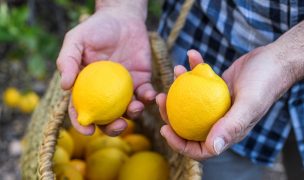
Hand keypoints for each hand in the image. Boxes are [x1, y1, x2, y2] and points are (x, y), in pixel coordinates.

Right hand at [57, 5, 155, 135]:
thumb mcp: (77, 40)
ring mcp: (124, 88)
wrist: (123, 17)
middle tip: (119, 126)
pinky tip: (149, 94)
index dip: (82, 123)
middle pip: (107, 117)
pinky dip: (147, 98)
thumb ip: (68, 60)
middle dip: (113, 128)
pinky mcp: (141, 81)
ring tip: (135, 107)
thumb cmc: (96, 28)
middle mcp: (105, 91)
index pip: (81, 109)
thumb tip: (65, 87)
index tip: (88, 130)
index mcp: (86, 86)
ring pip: (128, 110)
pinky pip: (145, 95)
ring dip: (133, 114)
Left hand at [156, 48, 292, 159]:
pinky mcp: (217, 86)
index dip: (179, 143)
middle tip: (160, 97)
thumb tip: (212, 149)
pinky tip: (192, 55)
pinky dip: (194, 68)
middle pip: (189, 124)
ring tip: (176, 70)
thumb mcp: (248, 105)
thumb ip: (231, 127)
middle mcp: (221, 120)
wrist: (276, 60)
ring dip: (179, 86)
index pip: (200, 148)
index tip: (164, 128)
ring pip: (191, 101)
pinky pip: (200, 80)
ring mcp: (217, 103)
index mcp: (228, 132)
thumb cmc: (265, 83)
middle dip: (170, 113)